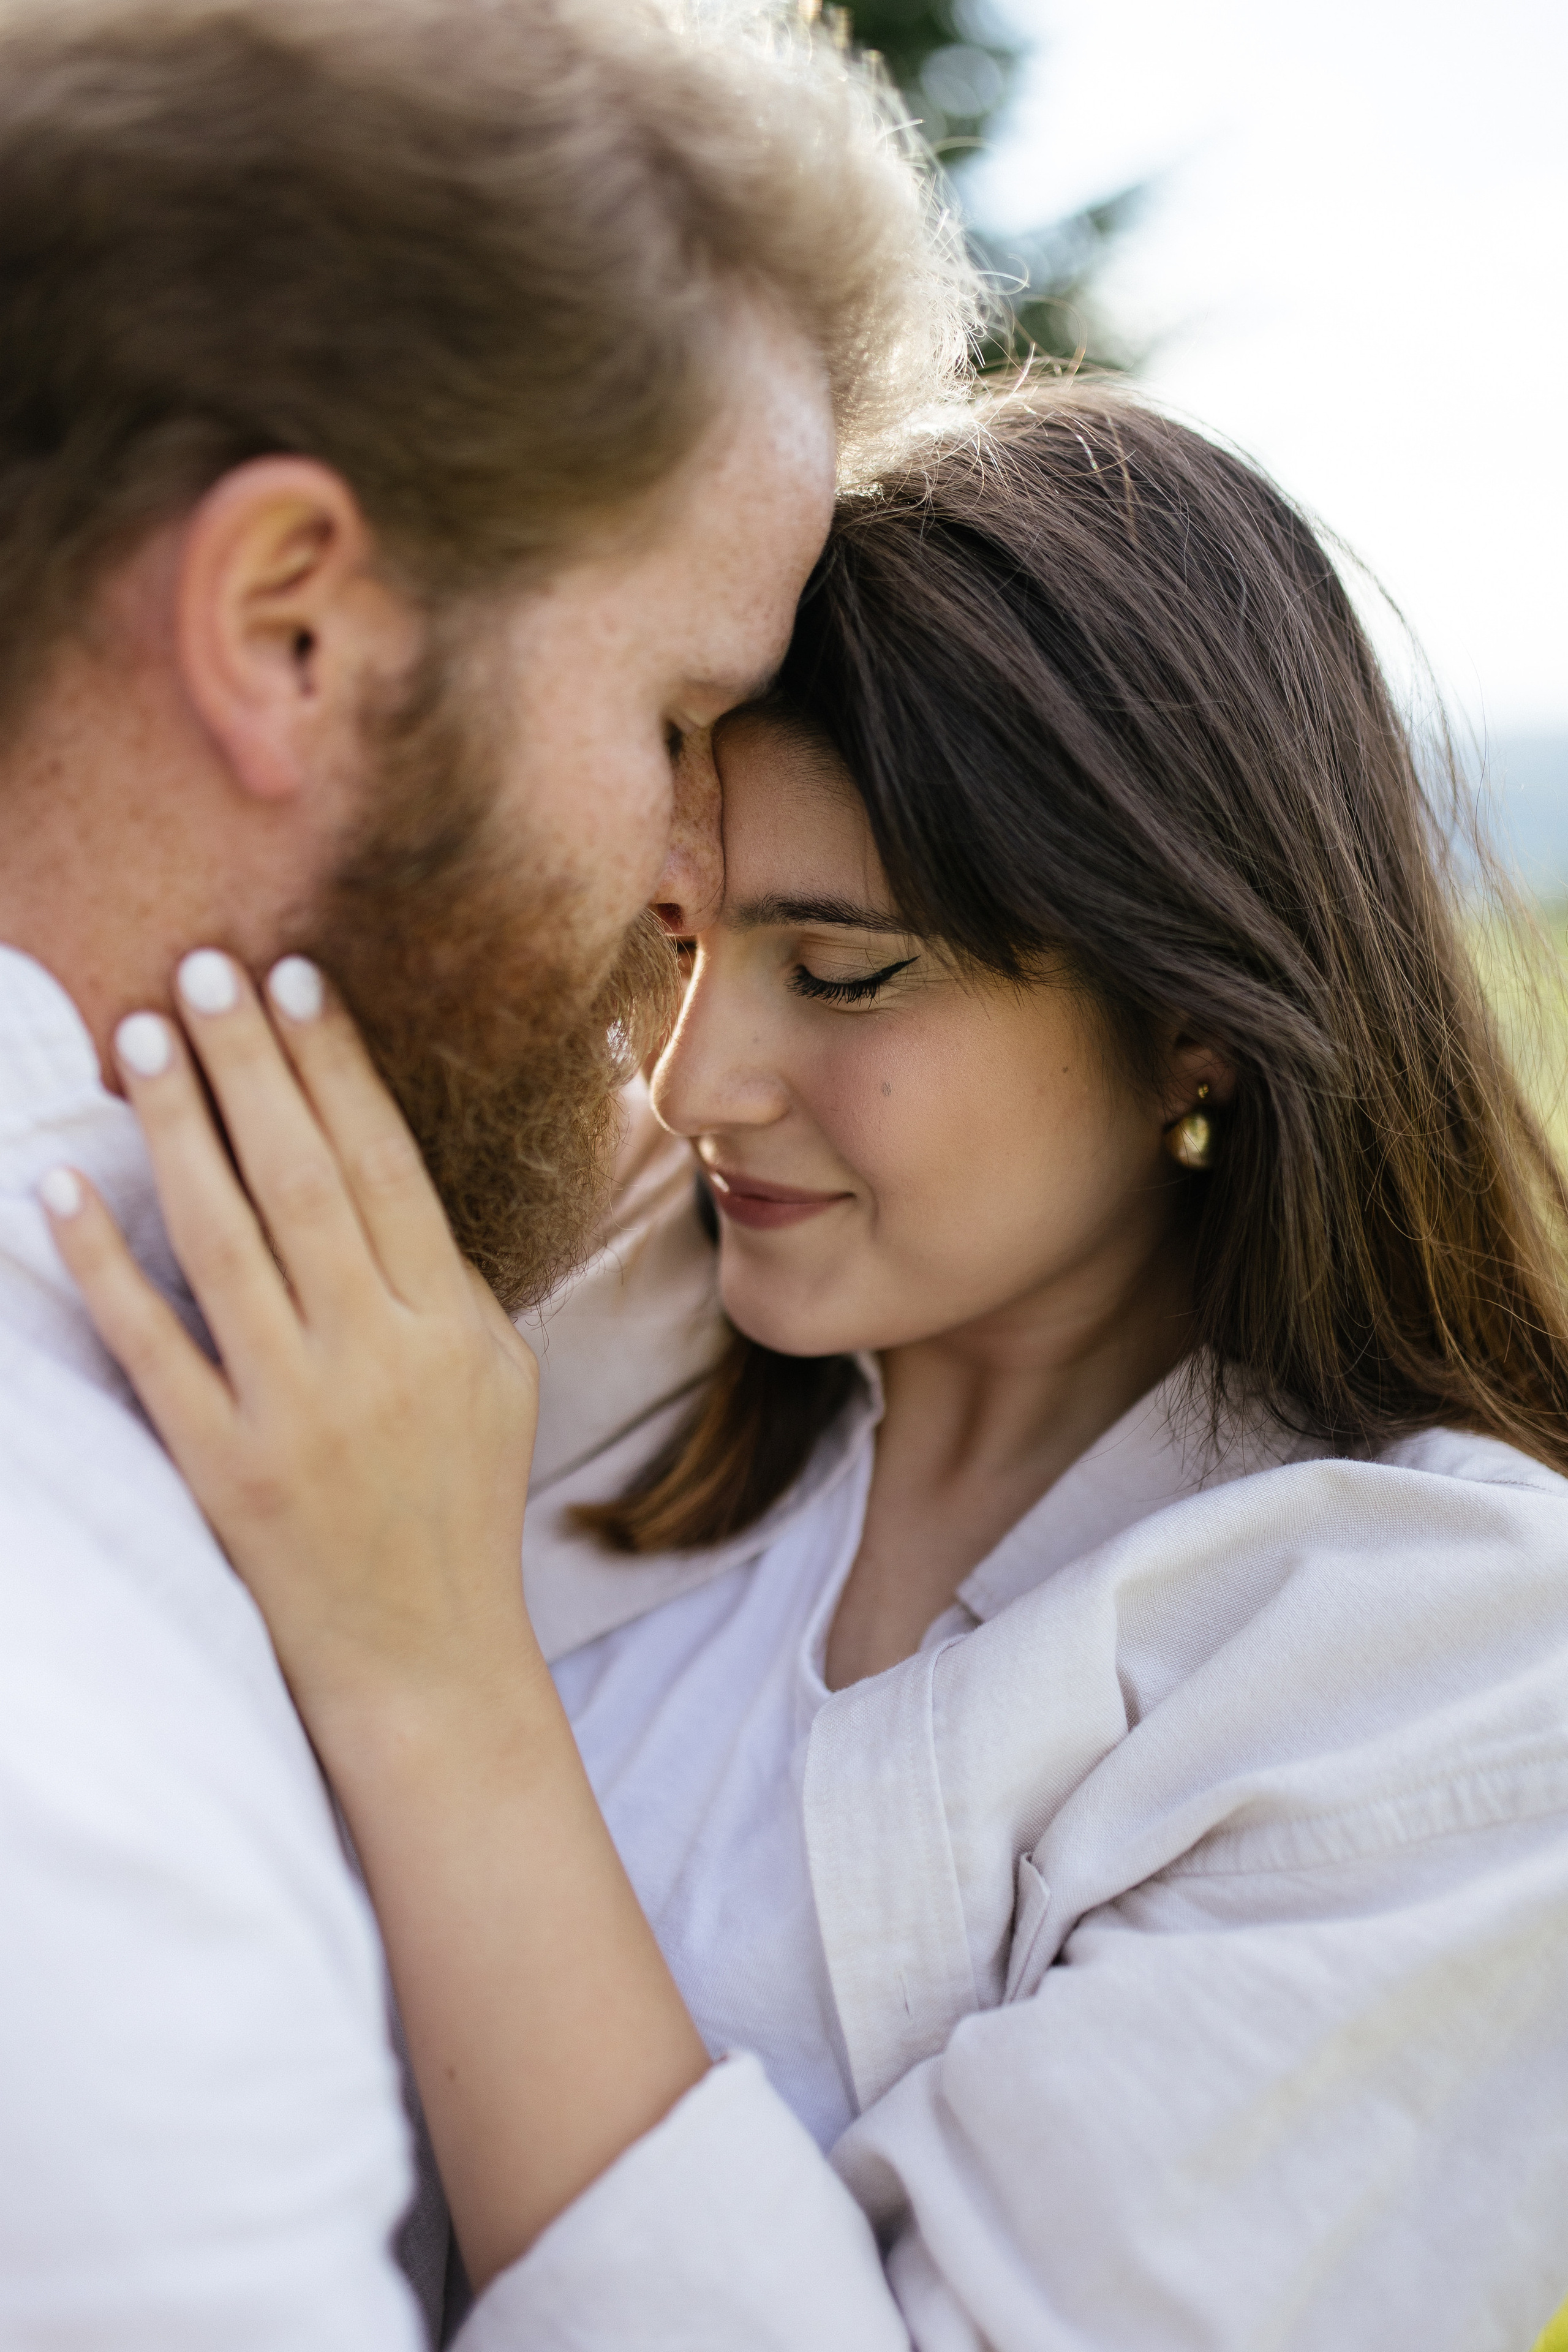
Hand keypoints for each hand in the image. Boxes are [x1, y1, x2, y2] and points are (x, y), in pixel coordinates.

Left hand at [43, 948, 540, 1741]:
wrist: (425, 1657)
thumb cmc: (460, 1504)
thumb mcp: (493, 1378)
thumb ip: (444, 1277)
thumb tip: (379, 1171)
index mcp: (449, 1323)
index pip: (383, 1163)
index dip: (335, 1065)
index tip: (293, 979)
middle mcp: (377, 1355)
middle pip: (304, 1177)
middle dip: (252, 1063)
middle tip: (203, 970)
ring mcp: (297, 1411)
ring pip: (226, 1239)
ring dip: (180, 1129)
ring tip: (142, 1037)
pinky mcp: (223, 1467)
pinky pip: (153, 1346)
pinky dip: (104, 1266)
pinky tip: (60, 1191)